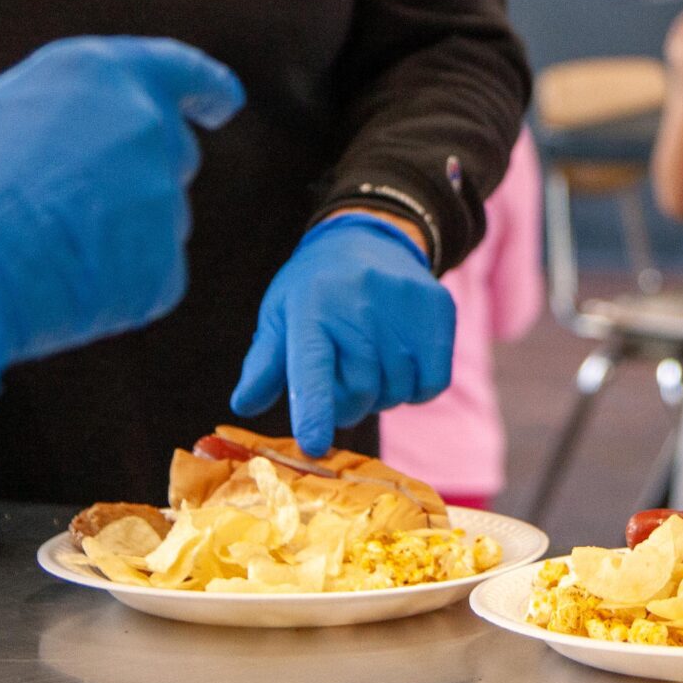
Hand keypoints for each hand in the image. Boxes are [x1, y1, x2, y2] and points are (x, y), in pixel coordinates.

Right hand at [0, 36, 244, 430]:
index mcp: (105, 74)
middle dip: (137, 173)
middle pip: (169, 153)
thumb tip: (60, 130)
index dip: (208, 89)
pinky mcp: (161, 272)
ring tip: (41, 249)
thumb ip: (46, 111)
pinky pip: (147, 277)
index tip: (223, 104)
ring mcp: (162, 203)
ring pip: (157, 219)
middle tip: (70, 203)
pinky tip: (56, 287)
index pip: (184, 72)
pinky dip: (112, 285)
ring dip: (119, 231)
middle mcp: (148, 129)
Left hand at [231, 215, 454, 456]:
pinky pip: (431, 383)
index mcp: (310, 308)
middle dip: (348, 404)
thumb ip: (265, 364)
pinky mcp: (438, 310)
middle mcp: (359, 305)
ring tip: (372, 363)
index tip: (314, 444)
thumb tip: (244, 405)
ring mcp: (403, 306)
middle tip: (343, 382)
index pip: (311, 368)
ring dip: (383, 395)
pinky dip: (417, 388)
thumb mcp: (281, 316)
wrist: (370, 238)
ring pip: (397, 391)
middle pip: (359, 392)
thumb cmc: (316, 289)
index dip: (313, 409)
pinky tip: (401, 363)